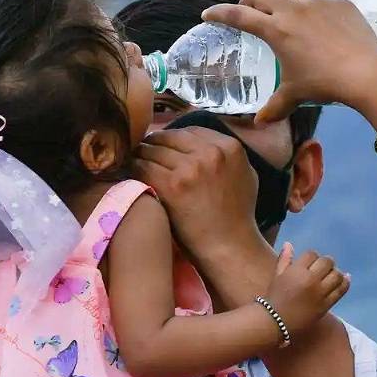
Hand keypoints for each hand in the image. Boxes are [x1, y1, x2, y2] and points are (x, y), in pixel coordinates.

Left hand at [137, 126, 259, 258]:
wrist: (229, 247)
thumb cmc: (238, 215)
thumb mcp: (245, 175)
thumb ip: (226, 155)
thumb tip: (202, 143)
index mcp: (229, 147)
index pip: (190, 130)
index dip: (173, 138)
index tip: (164, 147)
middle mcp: (210, 152)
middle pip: (169, 137)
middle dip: (154, 144)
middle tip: (143, 153)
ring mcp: (190, 168)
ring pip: (152, 149)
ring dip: (141, 156)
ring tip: (134, 163)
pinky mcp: (172, 185)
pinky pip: (142, 167)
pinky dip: (134, 170)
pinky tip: (131, 175)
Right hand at [201, 0, 376, 123]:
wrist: (369, 74)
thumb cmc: (326, 85)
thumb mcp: (296, 96)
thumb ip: (275, 107)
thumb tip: (259, 123)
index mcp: (276, 29)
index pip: (238, 15)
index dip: (219, 13)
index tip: (208, 14)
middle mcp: (294, 10)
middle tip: (248, 11)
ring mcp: (319, 4)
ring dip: (283, 3)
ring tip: (287, 21)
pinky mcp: (342, 4)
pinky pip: (321, 3)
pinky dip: (314, 14)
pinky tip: (322, 31)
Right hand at [265, 243, 350, 335]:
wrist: (276, 323)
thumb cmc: (274, 298)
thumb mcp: (277, 276)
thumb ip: (284, 259)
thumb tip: (289, 244)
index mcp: (297, 271)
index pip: (312, 254)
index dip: (312, 257)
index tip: (310, 263)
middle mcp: (310, 280)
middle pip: (327, 262)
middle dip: (325, 263)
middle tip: (322, 269)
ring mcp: (320, 293)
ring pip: (337, 274)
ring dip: (336, 272)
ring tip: (331, 275)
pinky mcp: (327, 304)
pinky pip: (341, 290)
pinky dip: (345, 282)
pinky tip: (345, 278)